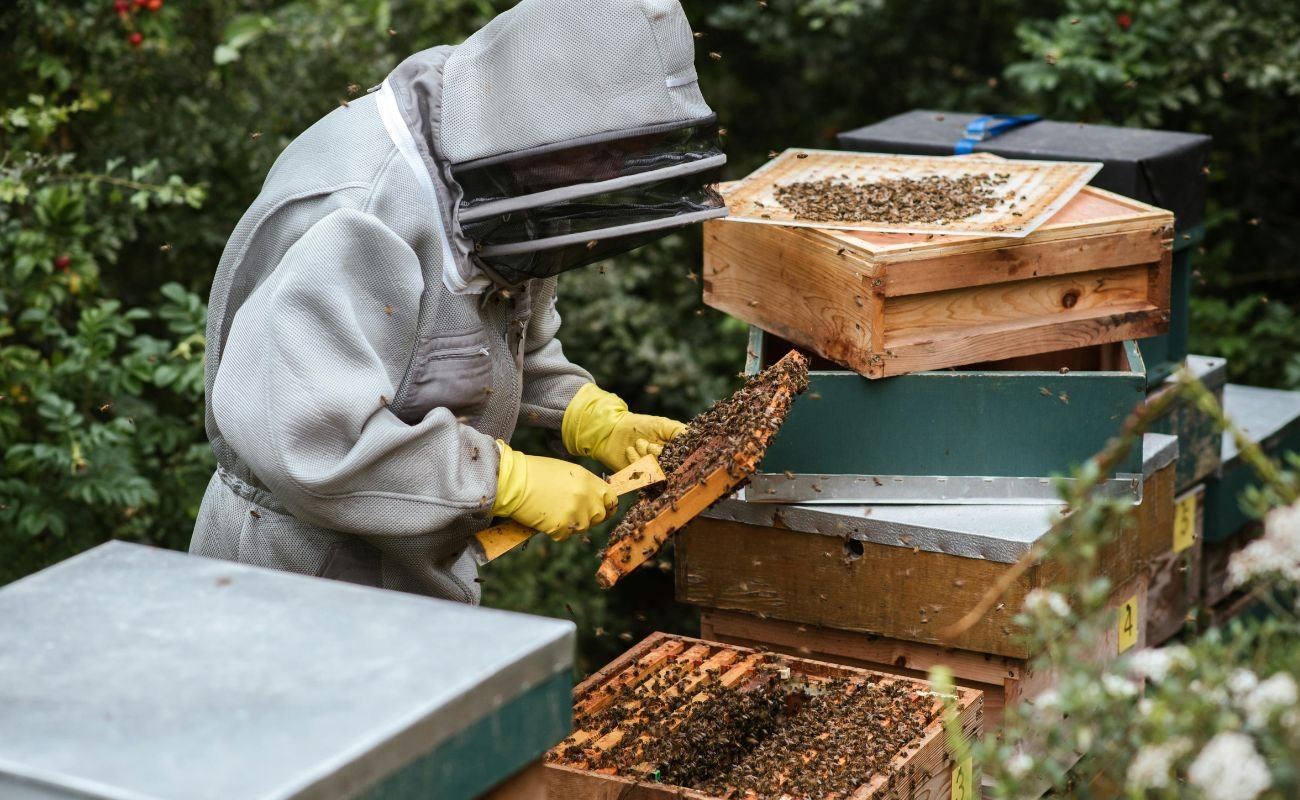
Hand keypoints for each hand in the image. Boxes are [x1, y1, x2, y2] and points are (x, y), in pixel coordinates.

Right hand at [491, 440, 617, 540]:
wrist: (514, 481)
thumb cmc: (536, 473)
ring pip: (582, 528)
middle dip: (588, 517)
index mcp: (590, 481)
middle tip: (569, 511)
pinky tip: (544, 517)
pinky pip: (564, 535)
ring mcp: (576, 514)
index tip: (601, 510)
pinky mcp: (562, 527)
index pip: (612, 499)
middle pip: (599, 517)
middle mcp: (587, 497)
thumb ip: (584, 485)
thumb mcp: (567, 472)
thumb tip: (593, 498)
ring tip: (552, 510)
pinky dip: (555, 530)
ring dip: (570, 524)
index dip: (606, 506)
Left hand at [561, 383, 685, 470]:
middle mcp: (667, 466)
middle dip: (658, 454)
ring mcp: (653, 474)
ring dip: (646, 457)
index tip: (670, 447)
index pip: (686, 460)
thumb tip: (695, 438)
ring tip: (638, 443)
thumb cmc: (639, 425)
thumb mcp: (663, 424)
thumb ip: (680, 431)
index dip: (681, 456)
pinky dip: (636, 462)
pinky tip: (630, 450)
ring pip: (657, 473)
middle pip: (672, 469)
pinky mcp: (639, 480)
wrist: (613, 431)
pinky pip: (642, 477)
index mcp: (676, 453)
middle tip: (647, 443)